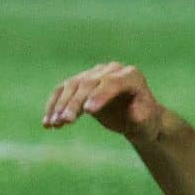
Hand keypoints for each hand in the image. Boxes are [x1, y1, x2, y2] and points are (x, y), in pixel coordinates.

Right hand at [42, 61, 163, 138]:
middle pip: (89, 83)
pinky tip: (48, 123)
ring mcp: (95, 74)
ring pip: (72, 85)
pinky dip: (54, 105)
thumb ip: (141, 117)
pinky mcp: (82, 83)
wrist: (137, 119)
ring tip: (53, 124)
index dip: (100, 95)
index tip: (88, 111)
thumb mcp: (147, 123)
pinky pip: (63, 91)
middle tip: (66, 121)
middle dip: (76, 102)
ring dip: (61, 105)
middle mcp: (112, 70)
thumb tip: (133, 113)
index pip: (112, 82)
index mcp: (131, 76)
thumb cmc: (145, 122)